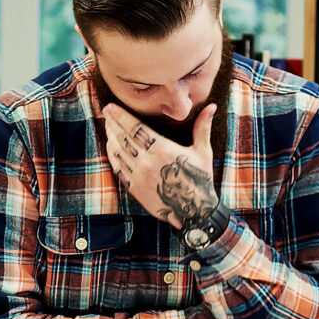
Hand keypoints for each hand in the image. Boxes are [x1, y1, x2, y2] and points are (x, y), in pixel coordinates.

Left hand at [101, 103, 224, 231]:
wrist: (194, 211)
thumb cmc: (200, 179)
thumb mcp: (203, 151)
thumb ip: (202, 127)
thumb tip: (212, 107)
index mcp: (163, 150)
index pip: (135, 128)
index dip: (121, 116)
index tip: (111, 107)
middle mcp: (147, 162)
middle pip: (123, 138)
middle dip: (113, 123)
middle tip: (106, 112)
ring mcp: (139, 176)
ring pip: (118, 152)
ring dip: (111, 137)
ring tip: (108, 125)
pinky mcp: (134, 188)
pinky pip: (118, 168)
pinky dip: (112, 155)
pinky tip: (111, 146)